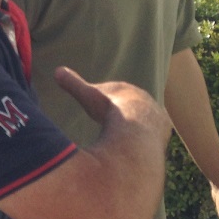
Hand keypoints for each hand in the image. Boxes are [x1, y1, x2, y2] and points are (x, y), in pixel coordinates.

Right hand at [54, 66, 168, 136]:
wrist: (136, 128)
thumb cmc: (110, 109)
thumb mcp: (87, 96)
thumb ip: (74, 84)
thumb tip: (57, 70)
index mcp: (130, 91)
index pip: (120, 94)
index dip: (110, 102)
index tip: (104, 109)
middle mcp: (147, 101)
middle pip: (134, 107)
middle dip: (125, 114)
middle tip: (114, 123)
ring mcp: (157, 117)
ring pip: (145, 121)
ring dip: (136, 128)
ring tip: (125, 138)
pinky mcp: (162, 133)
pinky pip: (152, 135)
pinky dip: (144, 140)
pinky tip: (135, 147)